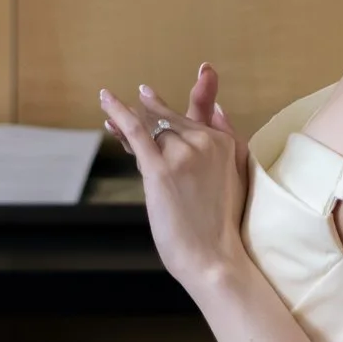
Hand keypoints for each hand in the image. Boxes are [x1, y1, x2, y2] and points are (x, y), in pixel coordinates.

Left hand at [99, 63, 250, 295]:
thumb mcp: (236, 174)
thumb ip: (226, 136)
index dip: (173, 108)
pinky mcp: (160, 170)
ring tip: (109, 121)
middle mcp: (205, 141)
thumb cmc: (221, 225)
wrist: (213, 260)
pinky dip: (120, 112)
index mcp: (224, 142)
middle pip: (166, 123)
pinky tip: (106, 99)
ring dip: (130, 131)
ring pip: (151, 133)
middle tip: (118, 118)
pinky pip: (137, 131)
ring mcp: (182, 153)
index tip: (176, 81)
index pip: (190, 116)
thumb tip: (217, 107)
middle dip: (146, 124)